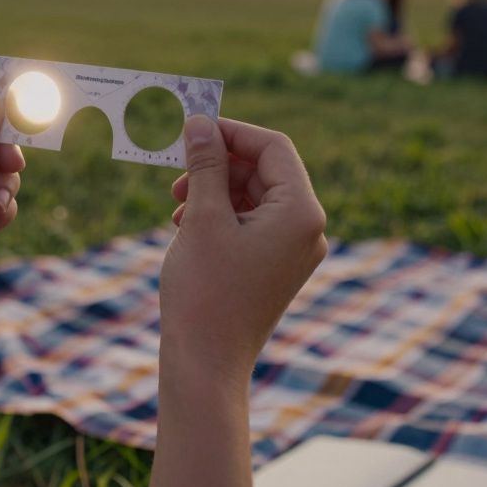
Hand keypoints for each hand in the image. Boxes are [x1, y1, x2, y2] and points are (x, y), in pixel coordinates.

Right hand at [160, 116, 327, 380]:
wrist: (207, 363)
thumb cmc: (205, 290)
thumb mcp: (202, 217)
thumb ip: (205, 165)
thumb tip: (201, 123)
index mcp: (300, 212)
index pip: (273, 147)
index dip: (232, 132)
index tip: (193, 130)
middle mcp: (308, 229)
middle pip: (266, 171)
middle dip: (220, 164)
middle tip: (178, 171)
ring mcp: (295, 250)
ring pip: (256, 197)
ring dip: (216, 190)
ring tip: (177, 204)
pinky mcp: (277, 267)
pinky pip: (254, 224)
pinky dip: (222, 215)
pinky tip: (187, 224)